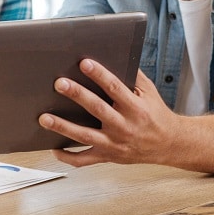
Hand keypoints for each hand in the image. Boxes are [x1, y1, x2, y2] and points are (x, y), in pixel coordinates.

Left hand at [37, 63, 177, 166]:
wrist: (169, 144)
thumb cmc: (155, 115)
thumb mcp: (149, 92)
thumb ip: (132, 75)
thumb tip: (114, 54)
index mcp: (136, 108)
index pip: (115, 88)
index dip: (99, 75)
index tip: (84, 63)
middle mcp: (124, 127)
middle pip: (97, 109)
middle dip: (77, 95)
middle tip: (59, 83)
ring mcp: (114, 144)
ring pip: (85, 136)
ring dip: (63, 127)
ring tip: (44, 118)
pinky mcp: (108, 156)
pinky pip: (84, 160)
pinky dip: (67, 156)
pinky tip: (53, 147)